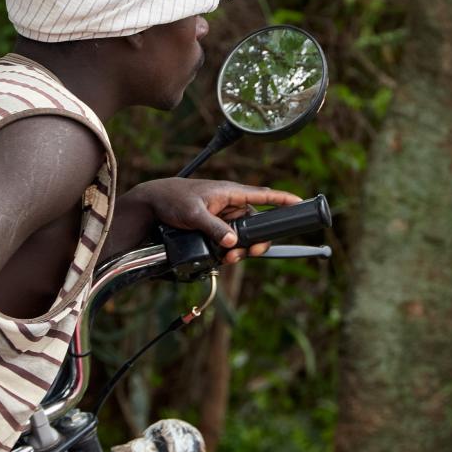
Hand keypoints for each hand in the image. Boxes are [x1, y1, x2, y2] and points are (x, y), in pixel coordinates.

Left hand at [128, 178, 301, 263]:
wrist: (151, 204)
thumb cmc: (172, 198)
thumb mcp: (193, 213)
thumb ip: (214, 227)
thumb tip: (233, 242)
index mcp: (229, 192)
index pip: (263, 195)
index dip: (283, 200)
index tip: (301, 203)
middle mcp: (229, 204)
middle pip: (255, 223)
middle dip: (256, 240)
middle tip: (251, 252)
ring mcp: (222, 216)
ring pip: (242, 235)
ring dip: (241, 249)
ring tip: (230, 258)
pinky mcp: (213, 227)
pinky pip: (229, 241)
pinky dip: (229, 250)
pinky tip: (222, 257)